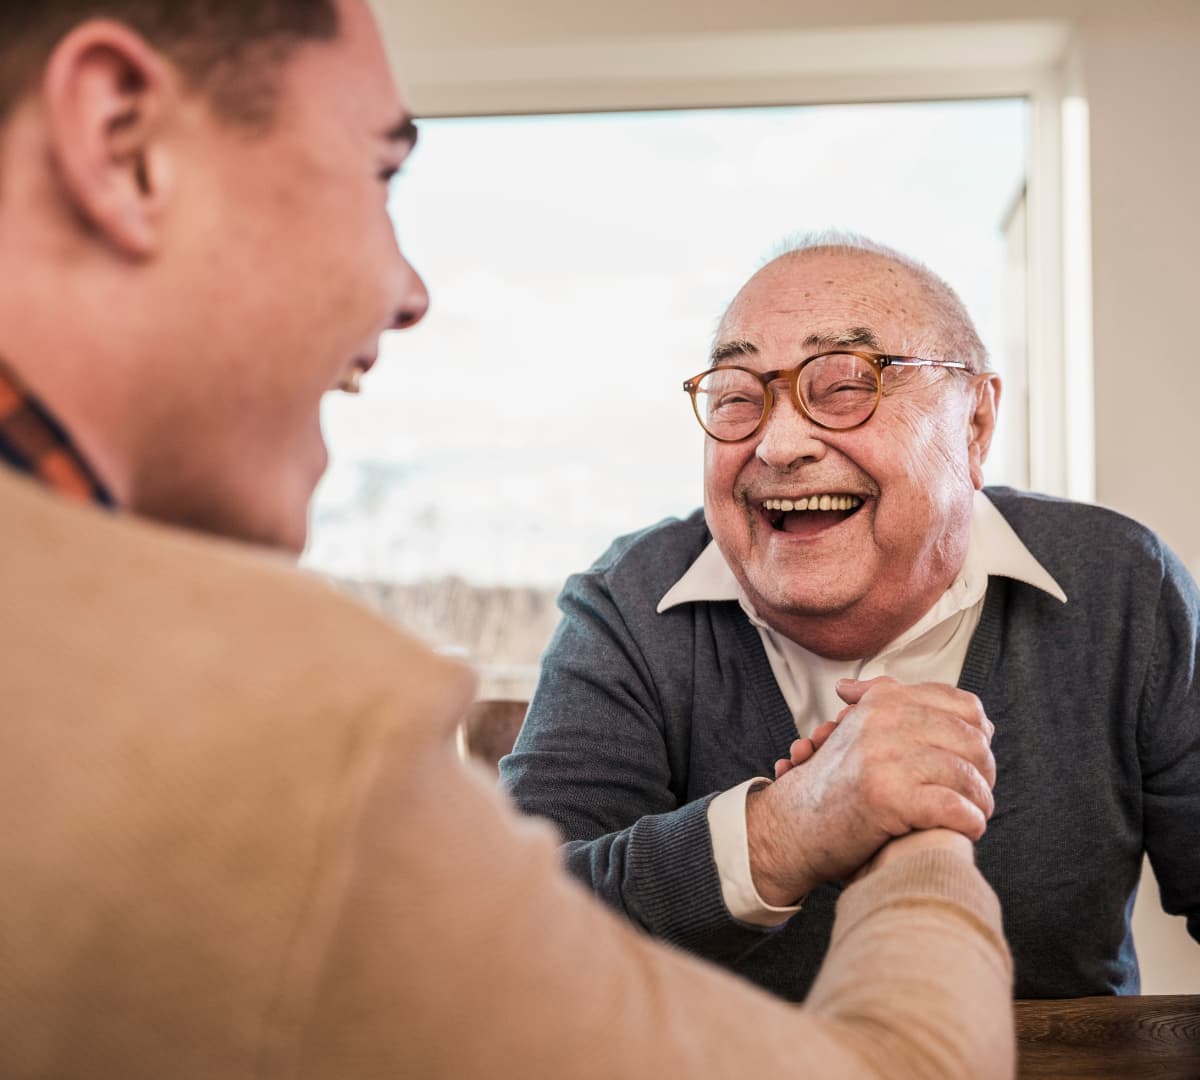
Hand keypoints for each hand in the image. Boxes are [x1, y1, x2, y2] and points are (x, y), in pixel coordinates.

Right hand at [745, 677, 995, 906]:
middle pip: (973, 741)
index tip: (972, 759)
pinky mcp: (888, 797)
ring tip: (973, 815)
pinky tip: (965, 829)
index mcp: (884, 702)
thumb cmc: (838, 786)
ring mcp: (884, 758)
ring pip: (967, 775)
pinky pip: (953, 807)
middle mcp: (883, 722)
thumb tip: (976, 716)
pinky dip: (968, 822)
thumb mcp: (862, 731)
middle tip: (977, 793)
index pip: (963, 706)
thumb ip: (910, 714)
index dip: (979, 734)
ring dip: (980, 802)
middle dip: (984, 772)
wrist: (792, 827)